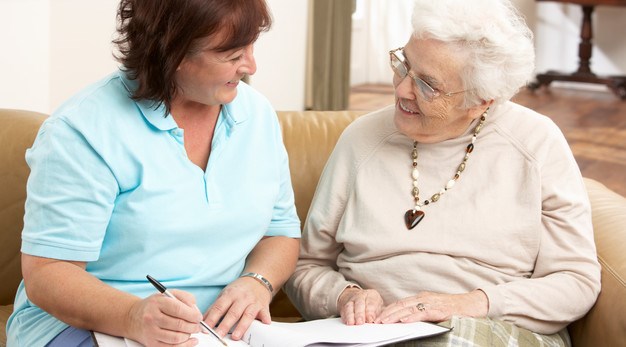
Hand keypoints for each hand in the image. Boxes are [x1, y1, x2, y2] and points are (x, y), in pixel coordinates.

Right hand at [127, 289, 201, 346]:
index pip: (178, 309)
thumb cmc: (155, 305)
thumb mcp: (168, 294)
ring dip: (189, 335)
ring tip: (192, 331)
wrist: (133, 318)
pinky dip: (185, 345)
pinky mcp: (151, 344)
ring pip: (176, 338)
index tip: (199, 317)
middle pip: (179, 325)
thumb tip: (196, 310)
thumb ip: (185, 298)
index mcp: (157, 303)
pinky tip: (191, 340)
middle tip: (198, 325)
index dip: (192, 314)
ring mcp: (151, 332)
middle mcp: (152, 317)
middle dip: (193, 326)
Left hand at [203, 276, 271, 339]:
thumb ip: (215, 307)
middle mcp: (242, 298)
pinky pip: (265, 313)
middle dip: (225, 324)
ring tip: (235, 336)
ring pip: (247, 314)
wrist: (257, 280)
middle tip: (218, 335)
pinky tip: (264, 323)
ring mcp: (253, 302)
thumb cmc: (238, 290)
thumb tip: (203, 320)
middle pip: (233, 312)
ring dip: (242, 326)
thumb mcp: (225, 294)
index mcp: (230, 295)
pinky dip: (265, 318)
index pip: (219, 307)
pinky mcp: (263, 306)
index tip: (206, 328)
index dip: (212, 318)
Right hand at [337, 287, 383, 324]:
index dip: (370, 312)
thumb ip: (379, 313)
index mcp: (372, 295)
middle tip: (360, 322)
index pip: (371, 302)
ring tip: (352, 323)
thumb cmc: (370, 304)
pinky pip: (343, 311)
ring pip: (349, 306)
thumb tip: (381, 321)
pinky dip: (345, 317)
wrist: (356, 298)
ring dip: (350, 316)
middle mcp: (360, 296)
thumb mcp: (378, 306)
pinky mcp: (344, 306)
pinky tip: (347, 322)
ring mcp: (351, 300)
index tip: (371, 319)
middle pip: (359, 303)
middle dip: (360, 313)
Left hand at [374, 290, 488, 323]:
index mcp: (421, 297)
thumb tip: (406, 319)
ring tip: (384, 321)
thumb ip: (421, 311)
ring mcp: (431, 303)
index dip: (388, 309)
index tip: (378, 316)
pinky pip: (423, 313)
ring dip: (395, 315)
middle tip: (376, 320)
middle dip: (387, 313)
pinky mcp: (439, 310)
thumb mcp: (434, 307)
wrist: (472, 304)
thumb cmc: (454, 308)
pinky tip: (404, 320)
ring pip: (409, 308)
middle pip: (401, 305)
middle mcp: (424, 298)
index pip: (400, 303)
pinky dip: (412, 316)